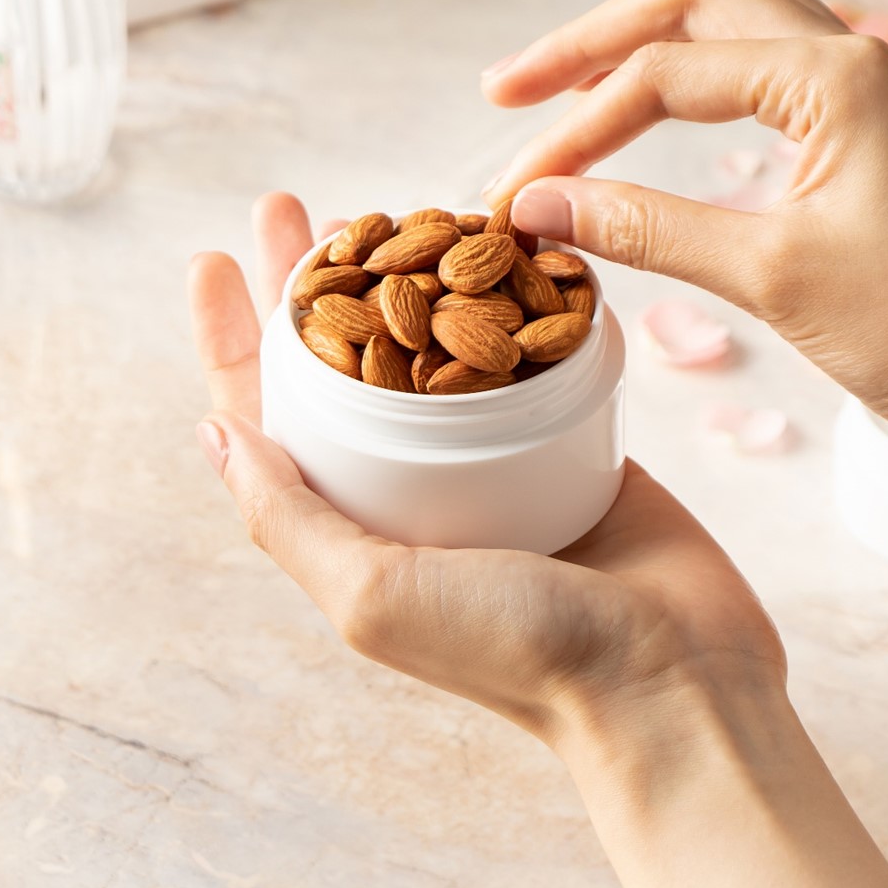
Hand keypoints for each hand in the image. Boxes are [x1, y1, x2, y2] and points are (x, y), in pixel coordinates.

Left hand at [189, 192, 887, 887]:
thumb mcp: (375, 596)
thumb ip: (292, 518)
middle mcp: (414, 489)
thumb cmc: (519, 653)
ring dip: (404, 274)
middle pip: (341, 362)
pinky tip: (492, 243)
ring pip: (431, 346)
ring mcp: (493, 460)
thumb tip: (214, 432)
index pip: (269, 416)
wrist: (673, 681)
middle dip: (308, 283)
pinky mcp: (570, 436)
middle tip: (291, 205)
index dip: (234, 337)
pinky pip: (523, 348)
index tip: (214, 258)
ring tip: (384, 208)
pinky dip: (501, 294)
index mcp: (356, 527)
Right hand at [482, 0, 887, 471]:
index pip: (665, 72)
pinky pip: (772, 67)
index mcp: (835, 75)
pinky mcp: (880, 131)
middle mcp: (857, 56)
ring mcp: (875, 88)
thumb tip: (535, 205)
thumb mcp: (771, 277)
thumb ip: (647, 229)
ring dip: (650, 47)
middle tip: (509, 91)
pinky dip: (703, 79)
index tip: (511, 193)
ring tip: (574, 96)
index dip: (573, 131)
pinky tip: (668, 118)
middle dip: (594, 41)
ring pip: (738, 21)